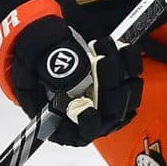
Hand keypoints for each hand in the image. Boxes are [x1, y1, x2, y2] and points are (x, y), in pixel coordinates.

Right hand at [0, 0, 141, 146]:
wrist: (45, 32)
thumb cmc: (32, 50)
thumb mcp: (34, 55)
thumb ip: (51, 68)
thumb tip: (73, 80)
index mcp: (56, 119)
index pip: (78, 133)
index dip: (87, 124)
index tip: (88, 109)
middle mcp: (84, 115)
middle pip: (110, 114)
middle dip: (108, 86)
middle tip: (102, 60)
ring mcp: (104, 100)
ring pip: (126, 96)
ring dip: (120, 70)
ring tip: (102, 44)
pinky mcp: (118, 81)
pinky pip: (134, 76)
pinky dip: (131, 60)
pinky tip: (118, 46)